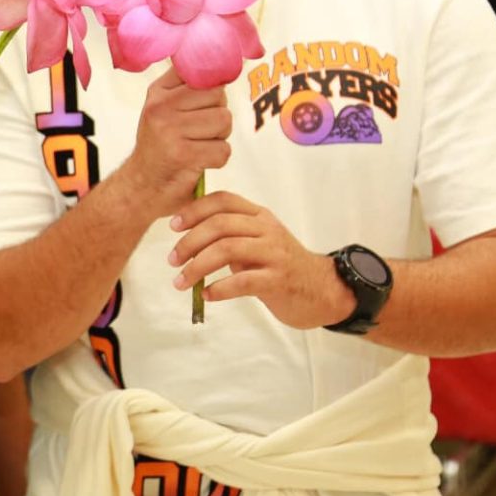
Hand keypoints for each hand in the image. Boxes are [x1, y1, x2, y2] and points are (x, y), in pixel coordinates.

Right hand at [119, 71, 231, 218]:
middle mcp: (161, 106)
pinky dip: (217, 159)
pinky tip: (199, 162)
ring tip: (199, 145)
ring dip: (220, 138)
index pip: (200, 72)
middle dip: (218, 115)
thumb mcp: (164, 109)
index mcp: (158, 91)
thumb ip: (187, 87)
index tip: (205, 104)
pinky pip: (223, 149)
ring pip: (224, 120)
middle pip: (218, 95)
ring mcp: (170, 129)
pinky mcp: (182, 154)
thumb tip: (224, 67)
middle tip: (200, 132)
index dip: (212, 88)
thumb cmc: (160, 147)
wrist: (140, 187)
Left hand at [166, 192, 353, 329]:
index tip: (173, 225)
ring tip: (181, 281)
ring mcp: (274, 253)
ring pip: (227, 250)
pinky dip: (219, 288)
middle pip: (220, 225)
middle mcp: (266, 229)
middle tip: (172, 259)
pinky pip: (242, 281)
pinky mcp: (278, 279)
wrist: (323, 290)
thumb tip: (188, 237)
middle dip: (189, 242)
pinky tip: (207, 294)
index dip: (194, 210)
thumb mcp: (258, 242)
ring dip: (197, 266)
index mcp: (259, 215)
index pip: (223, 201)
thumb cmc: (282, 266)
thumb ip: (230, 235)